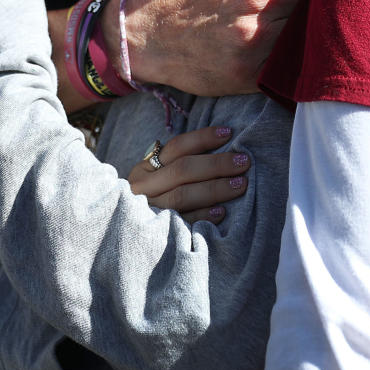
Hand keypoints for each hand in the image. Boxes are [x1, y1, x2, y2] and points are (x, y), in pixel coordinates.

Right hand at [127, 126, 251, 223]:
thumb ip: (182, 164)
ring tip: (240, 184)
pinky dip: (203, 215)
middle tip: (243, 162)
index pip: (177, 147)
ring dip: (215, 189)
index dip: (203, 138)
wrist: (125, 236)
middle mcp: (143, 187)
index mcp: (145, 168)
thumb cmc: (157, 199)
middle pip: (182, 170)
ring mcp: (149, 210)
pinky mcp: (156, 234)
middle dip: (216, 165)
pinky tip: (222, 212)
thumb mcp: (159, 178)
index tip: (228, 133)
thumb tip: (224, 144)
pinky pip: (183, 222)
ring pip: (182, 196)